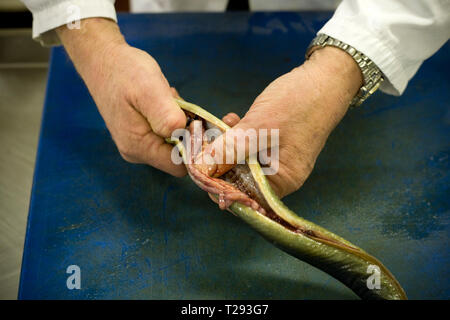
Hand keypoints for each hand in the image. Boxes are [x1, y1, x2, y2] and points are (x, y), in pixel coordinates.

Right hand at [56, 18, 186, 175]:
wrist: (101, 58)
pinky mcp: (138, 134)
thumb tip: (182, 133)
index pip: (180, 165)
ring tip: (166, 98)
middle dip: (185, 131)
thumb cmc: (124, 72)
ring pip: (174, 142)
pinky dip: (170, 117)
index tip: (195, 123)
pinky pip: (165, 132)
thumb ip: (165, 115)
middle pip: (178, 154)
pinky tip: (162, 100)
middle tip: (175, 104)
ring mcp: (137, 144)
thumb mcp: (148, 90)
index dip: (194, 148)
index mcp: (139, 148)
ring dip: (178, 121)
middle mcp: (137, 152)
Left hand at [205, 47, 362, 196]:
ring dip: (226, 146)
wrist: (325, 77)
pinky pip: (250, 145)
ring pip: (243, 160)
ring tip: (216, 130)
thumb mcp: (257, 128)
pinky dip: (238, 136)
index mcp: (282, 180)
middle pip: (242, 180)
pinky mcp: (275, 141)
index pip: (245, 197)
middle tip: (202, 146)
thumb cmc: (297, 104)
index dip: (220, 187)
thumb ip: (229, 150)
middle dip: (220, 163)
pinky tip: (231, 121)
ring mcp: (278, 157)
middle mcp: (281, 174)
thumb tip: (201, 168)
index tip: (199, 171)